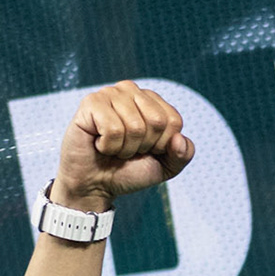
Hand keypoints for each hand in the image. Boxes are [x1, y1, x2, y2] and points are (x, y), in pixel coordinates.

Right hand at [51, 81, 192, 213]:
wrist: (96, 184)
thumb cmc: (129, 170)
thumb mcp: (166, 166)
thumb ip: (184, 154)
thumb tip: (179, 138)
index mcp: (152, 101)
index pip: (174, 121)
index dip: (162, 145)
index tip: (146, 149)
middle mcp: (131, 91)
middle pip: (157, 121)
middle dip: (144, 145)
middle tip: (127, 149)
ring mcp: (110, 93)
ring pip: (135, 126)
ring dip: (125, 148)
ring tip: (113, 147)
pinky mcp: (91, 102)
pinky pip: (113, 129)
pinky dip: (108, 146)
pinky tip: (99, 144)